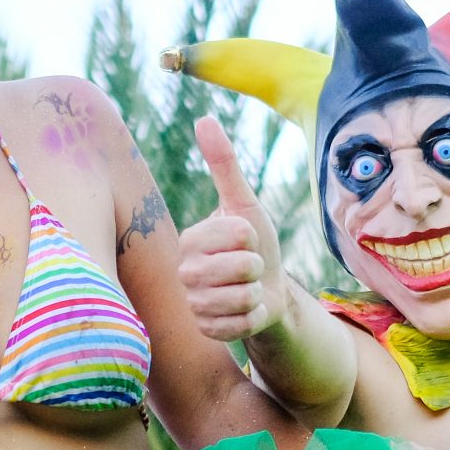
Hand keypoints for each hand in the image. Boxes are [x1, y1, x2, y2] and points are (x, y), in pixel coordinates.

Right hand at [179, 117, 283, 341]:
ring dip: (256, 291)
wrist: (266, 289)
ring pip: (243, 296)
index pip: (238, 232)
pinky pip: (243, 323)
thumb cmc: (254, 243)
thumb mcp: (243, 204)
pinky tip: (244, 311)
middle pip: (242, 266)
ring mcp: (194, 304)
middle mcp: (184, 273)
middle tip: (248, 266)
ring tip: (247, 288)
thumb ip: (223, 164)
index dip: (253, 236)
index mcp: (189, 240)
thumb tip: (203, 118)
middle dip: (257, 265)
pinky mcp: (208, 331)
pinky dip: (254, 317)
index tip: (245, 239)